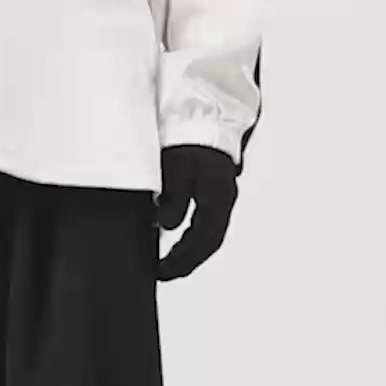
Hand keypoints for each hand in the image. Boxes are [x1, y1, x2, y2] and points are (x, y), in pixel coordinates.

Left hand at [154, 144, 238, 280]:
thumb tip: (167, 225)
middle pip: (208, 241)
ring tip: (168, 260)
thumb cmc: (191, 137)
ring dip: (190, 249)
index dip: (184, 260)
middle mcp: (223, 199)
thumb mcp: (178, 167)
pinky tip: (174, 233)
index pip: (203, 240)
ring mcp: (220, 194)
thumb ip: (175, 197)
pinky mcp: (213, 187)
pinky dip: (191, 233)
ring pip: (208, 232)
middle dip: (187, 261)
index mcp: (217, 197)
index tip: (163, 271)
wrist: (203, 113)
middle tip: (164, 272)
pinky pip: (206, 219)